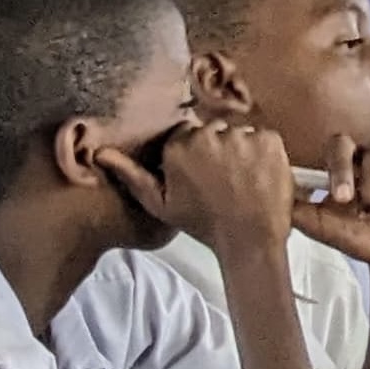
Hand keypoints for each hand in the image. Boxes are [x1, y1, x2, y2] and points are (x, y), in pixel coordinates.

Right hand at [96, 120, 293, 252]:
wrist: (249, 237)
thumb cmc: (202, 222)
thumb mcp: (159, 203)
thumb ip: (130, 174)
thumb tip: (100, 153)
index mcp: (179, 145)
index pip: (184, 134)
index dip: (192, 155)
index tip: (198, 173)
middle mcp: (209, 134)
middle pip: (211, 131)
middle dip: (214, 149)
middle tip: (221, 179)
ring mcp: (242, 135)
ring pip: (237, 134)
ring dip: (239, 150)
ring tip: (240, 179)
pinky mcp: (270, 138)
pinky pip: (262, 137)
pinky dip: (262, 152)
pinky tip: (257, 175)